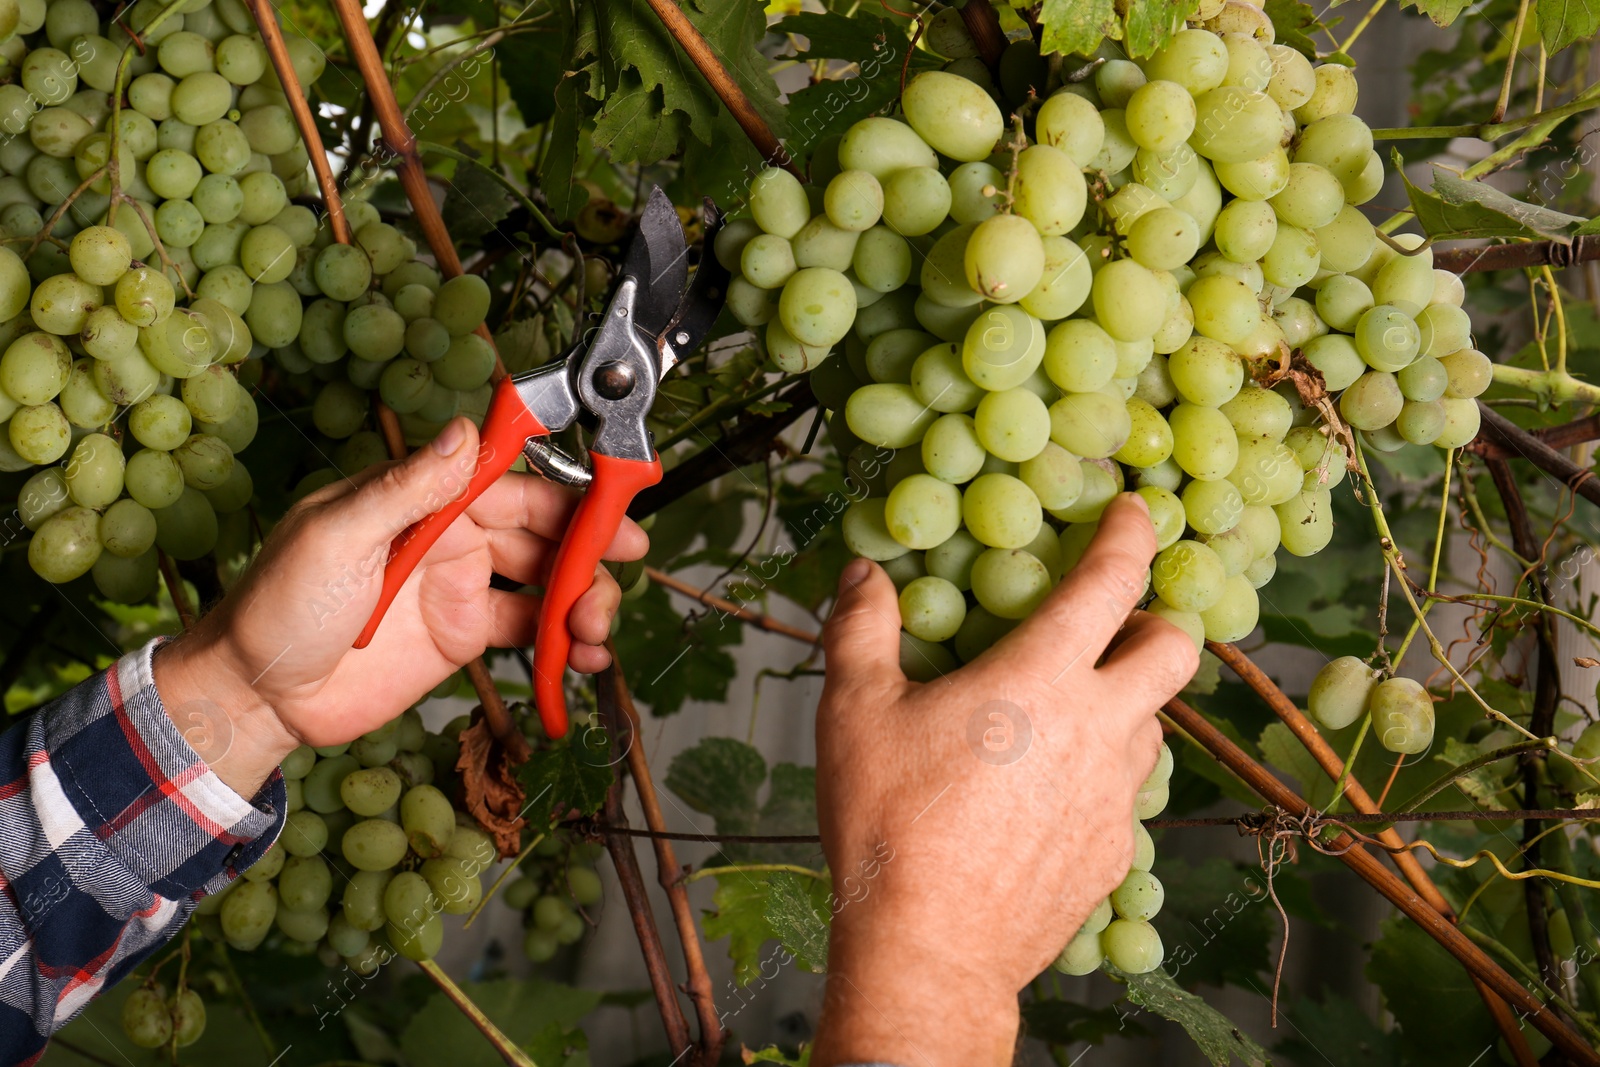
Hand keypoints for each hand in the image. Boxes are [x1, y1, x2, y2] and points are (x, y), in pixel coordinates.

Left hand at [153, 417, 647, 794]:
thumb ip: (409, 488)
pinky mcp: (466, 637)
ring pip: (547, 579)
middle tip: (628, 560)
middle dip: (590, 544)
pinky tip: (587, 657)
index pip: (510, 481)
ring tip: (597, 628)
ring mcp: (462, 586)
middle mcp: (452, 535)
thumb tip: (467, 432)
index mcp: (423, 499)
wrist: (261, 694)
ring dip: (584, 597)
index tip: (613, 496)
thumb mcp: (339, 535)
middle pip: (543, 528)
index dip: (565, 486)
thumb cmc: (281, 604)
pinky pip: (531, 629)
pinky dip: (566, 641)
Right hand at [809, 494, 1197, 1066]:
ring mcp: (1115, 797)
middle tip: (1113, 625)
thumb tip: (864, 576)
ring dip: (1127, 705)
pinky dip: (1104, 774)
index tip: (1133, 513)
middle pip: (1176, 653)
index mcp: (1041, 680)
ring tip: (1069, 713)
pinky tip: (1049, 793)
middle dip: (1157, 623)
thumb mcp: (853, 713)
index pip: (1111, 583)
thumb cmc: (889, 825)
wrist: (928, 950)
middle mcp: (1098, 730)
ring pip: (1155, 727)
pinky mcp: (1114, 853)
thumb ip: (862, 630)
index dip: (1128, 535)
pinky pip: (1127, 794)